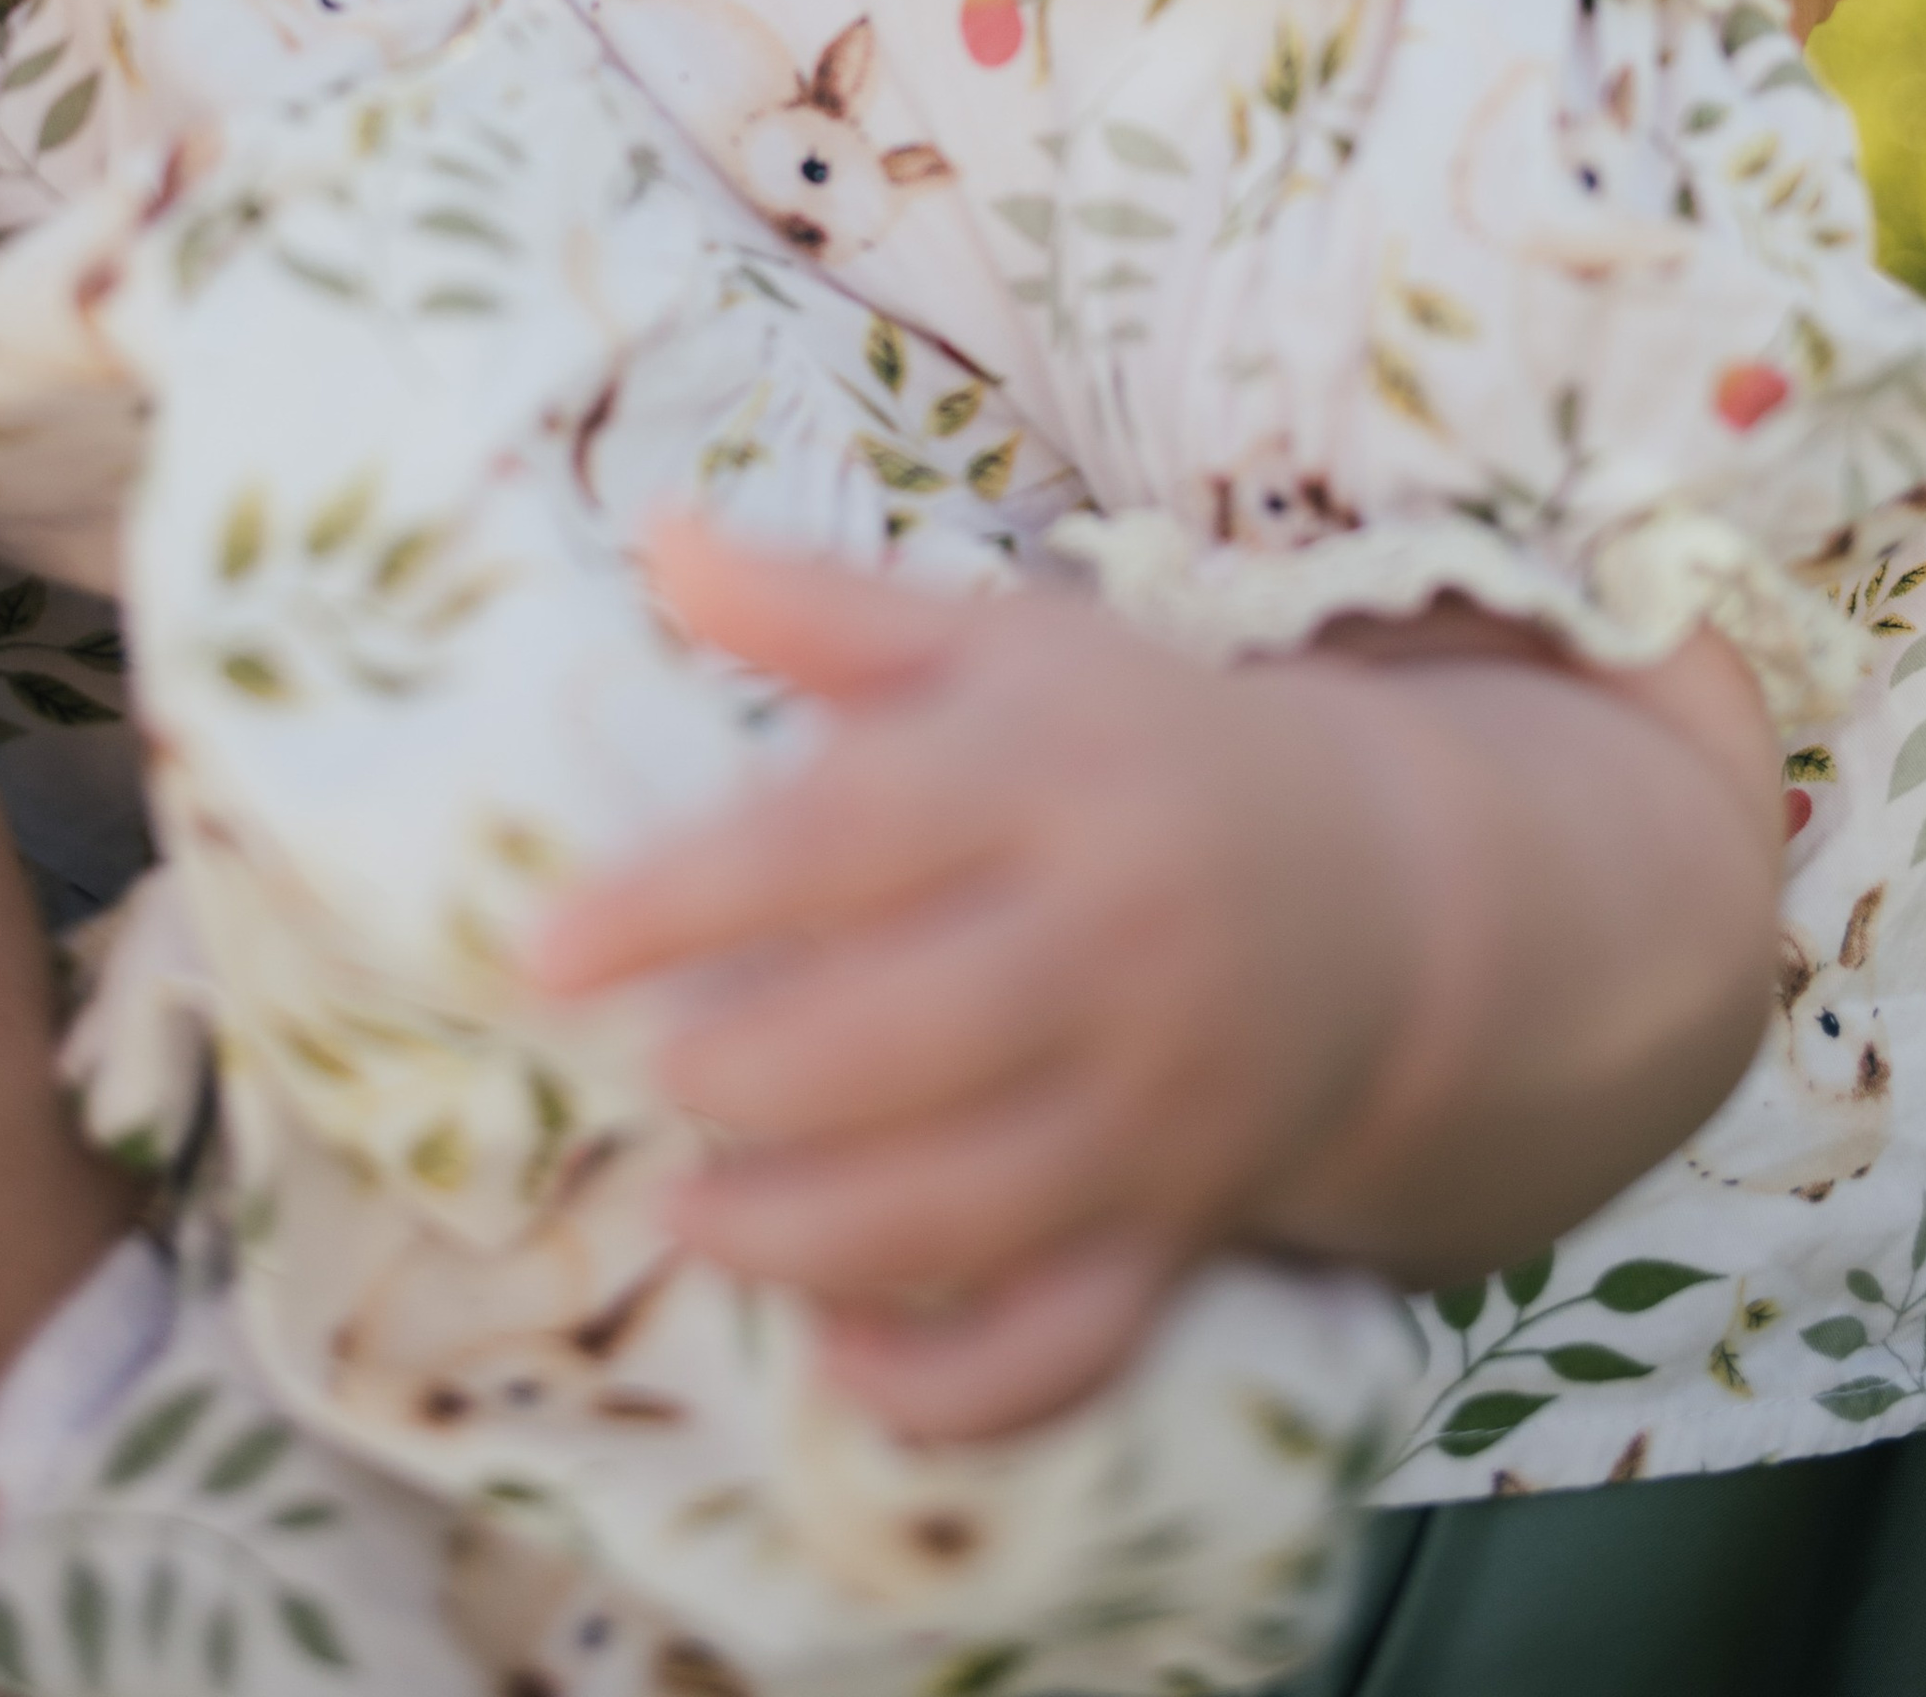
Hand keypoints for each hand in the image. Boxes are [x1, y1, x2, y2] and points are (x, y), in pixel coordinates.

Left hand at [530, 518, 1411, 1438]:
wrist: (1378, 894)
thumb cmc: (1136, 748)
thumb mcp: (1000, 644)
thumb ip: (821, 606)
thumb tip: (655, 535)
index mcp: (1044, 782)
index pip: (836, 845)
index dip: (678, 902)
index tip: (547, 947)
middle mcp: (1107, 948)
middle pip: (892, 1046)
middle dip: (735, 1078)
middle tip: (653, 1072)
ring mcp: (1151, 1108)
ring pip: (959, 1216)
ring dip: (793, 1236)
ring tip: (690, 1210)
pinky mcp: (1175, 1230)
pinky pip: (1061, 1350)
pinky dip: (943, 1390)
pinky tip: (835, 1354)